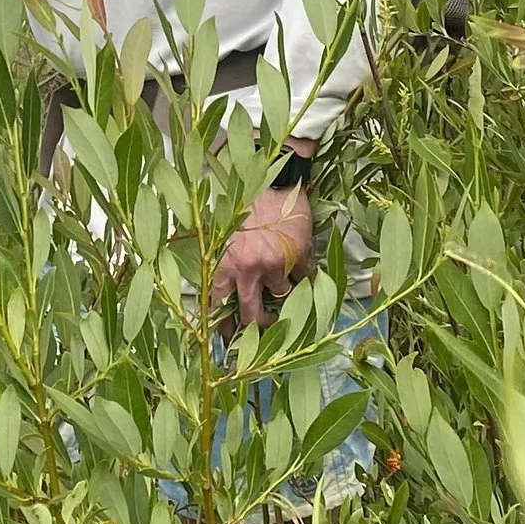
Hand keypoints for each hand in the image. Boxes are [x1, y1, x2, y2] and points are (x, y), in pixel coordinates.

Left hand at [210, 181, 313, 329]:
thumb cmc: (244, 206)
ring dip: (284, 292)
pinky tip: (301, 267)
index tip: (228, 343)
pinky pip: (305, 281)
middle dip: (260, 324)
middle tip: (264, 324)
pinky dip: (304, 278)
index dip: (224, 329)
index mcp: (225, 265)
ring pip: (283, 297)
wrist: (271, 179)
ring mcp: (276, 265)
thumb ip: (224, 264)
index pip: (219, 307)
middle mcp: (248, 269)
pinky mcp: (299, 258)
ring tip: (283, 277)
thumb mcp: (223, 235)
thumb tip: (222, 295)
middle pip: (254, 316)